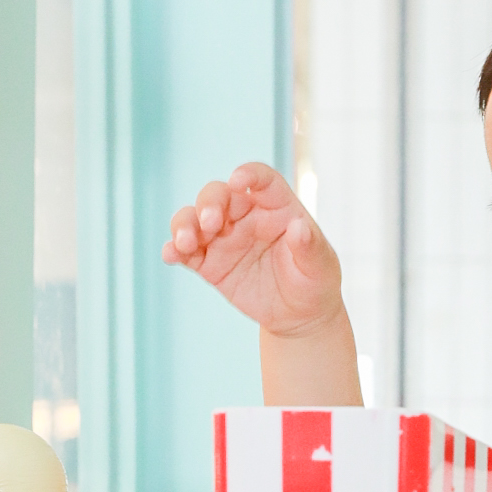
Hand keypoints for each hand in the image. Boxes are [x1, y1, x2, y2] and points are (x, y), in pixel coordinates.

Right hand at [163, 162, 342, 338]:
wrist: (299, 315)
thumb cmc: (314, 282)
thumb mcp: (321, 267)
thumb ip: (310, 247)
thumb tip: (299, 228)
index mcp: (276, 207)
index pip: (261, 180)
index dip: (249, 175)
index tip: (239, 181)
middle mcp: (245, 215)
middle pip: (219, 195)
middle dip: (209, 204)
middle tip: (210, 222)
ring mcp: (223, 237)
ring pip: (194, 218)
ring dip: (185, 224)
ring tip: (185, 242)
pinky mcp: (208, 262)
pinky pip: (185, 251)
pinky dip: (174, 250)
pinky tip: (170, 255)